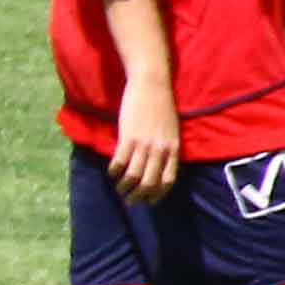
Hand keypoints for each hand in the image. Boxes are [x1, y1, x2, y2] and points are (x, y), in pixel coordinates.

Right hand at [111, 79, 182, 205]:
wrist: (152, 83)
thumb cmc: (161, 105)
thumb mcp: (171, 130)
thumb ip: (167, 148)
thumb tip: (158, 166)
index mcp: (173, 149)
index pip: (168, 181)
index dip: (157, 195)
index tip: (148, 201)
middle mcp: (160, 150)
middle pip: (150, 183)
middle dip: (139, 197)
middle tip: (130, 201)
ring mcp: (144, 144)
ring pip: (133, 176)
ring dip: (124, 188)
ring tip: (119, 189)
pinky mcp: (128, 137)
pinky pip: (120, 162)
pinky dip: (114, 171)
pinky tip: (111, 172)